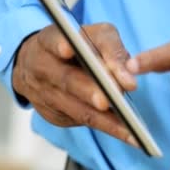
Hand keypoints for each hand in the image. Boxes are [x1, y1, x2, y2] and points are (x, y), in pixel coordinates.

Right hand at [13, 23, 138, 146]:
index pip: (53, 40)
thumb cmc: (78, 46)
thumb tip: (128, 79)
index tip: (68, 49)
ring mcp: (45, 94)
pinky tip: (127, 133)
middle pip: (66, 79)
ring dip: (103, 119)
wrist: (40, 65)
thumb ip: (112, 50)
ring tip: (129, 127)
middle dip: (88, 90)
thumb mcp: (95, 36)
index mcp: (49, 40)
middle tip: (107, 100)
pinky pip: (81, 121)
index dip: (59, 44)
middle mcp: (42, 67)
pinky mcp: (53, 114)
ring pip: (76, 108)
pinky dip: (105, 127)